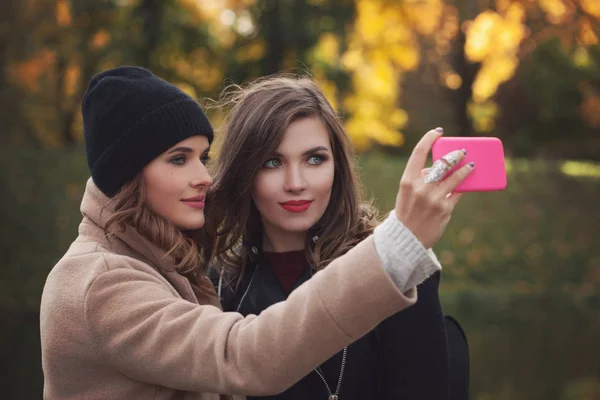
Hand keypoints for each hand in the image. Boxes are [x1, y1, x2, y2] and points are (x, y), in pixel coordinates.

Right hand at [395, 128, 473, 248]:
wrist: (406, 239)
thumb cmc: (407, 212)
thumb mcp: (406, 193)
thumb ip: (420, 179)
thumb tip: (442, 169)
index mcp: (407, 181)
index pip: (419, 152)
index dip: (429, 138)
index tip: (438, 132)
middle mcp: (421, 188)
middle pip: (442, 164)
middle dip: (454, 155)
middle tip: (461, 151)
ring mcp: (434, 199)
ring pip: (455, 178)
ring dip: (465, 169)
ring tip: (471, 164)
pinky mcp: (445, 209)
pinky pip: (457, 194)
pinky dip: (462, 188)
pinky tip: (467, 183)